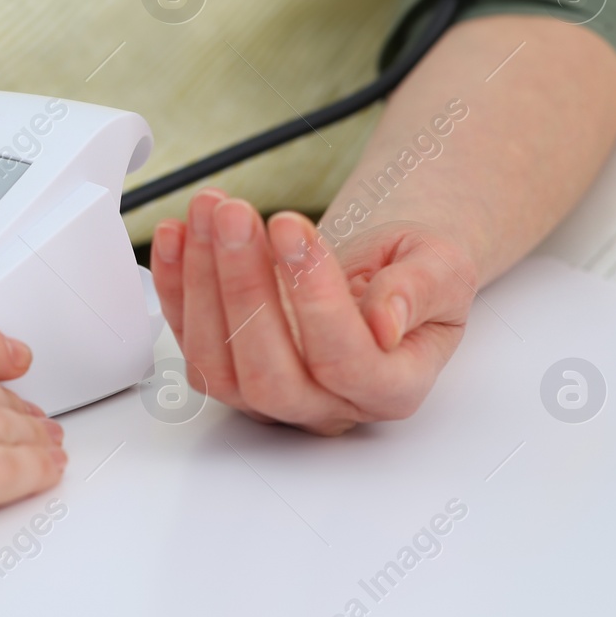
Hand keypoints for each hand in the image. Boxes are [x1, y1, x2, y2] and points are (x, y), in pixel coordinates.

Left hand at [150, 188, 475, 433]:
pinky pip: (187, 340)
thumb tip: (385, 322)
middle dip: (245, 287)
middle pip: (271, 374)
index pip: (347, 363)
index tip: (293, 226)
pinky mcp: (227, 371)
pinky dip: (175, 284)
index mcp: (391, 390)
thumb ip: (420, 291)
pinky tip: (176, 232)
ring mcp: (269, 398)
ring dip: (203, 279)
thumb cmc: (411, 271)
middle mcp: (326, 407)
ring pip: (218, 363)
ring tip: (211, 209)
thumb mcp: (440, 268)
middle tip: (238, 214)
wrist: (376, 270)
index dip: (315, 299)